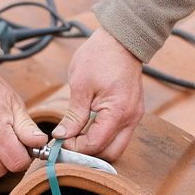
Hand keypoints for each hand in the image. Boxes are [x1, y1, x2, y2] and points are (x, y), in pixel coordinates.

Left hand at [53, 28, 144, 160]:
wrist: (120, 40)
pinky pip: (119, 135)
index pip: (96, 144)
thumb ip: (73, 115)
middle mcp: (131, 118)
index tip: (59, 143)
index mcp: (118, 112)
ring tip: (75, 139)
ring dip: (96, 148)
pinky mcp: (132, 113)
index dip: (75, 148)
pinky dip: (103, 138)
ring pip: (116, 147)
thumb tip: (61, 136)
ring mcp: (134, 117)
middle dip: (88, 154)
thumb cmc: (99, 57)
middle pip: (110, 154)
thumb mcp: (80, 86)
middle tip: (67, 146)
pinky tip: (86, 131)